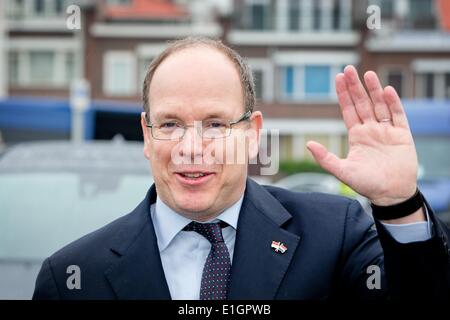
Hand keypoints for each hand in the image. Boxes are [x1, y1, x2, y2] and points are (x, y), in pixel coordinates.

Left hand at [307, 65, 417, 205]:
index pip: (348, 110)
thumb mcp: (342, 171)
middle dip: (355, 87)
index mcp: (357, 136)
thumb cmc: (367, 184)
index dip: (344, 94)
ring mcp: (387, 131)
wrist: (391, 195)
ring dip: (374, 90)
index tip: (338, 78)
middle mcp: (371, 130)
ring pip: (380, 105)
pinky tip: (387, 90)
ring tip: (367, 74)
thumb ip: (325, 158)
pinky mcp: (403, 135)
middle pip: (362, 103)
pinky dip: (393, 104)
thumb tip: (308, 144)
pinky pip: (398, 116)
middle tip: (349, 69)